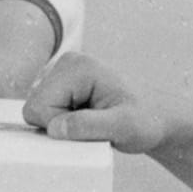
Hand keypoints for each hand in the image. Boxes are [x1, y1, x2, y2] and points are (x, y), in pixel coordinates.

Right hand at [22, 51, 172, 151]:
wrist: (159, 116)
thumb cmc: (147, 119)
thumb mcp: (124, 127)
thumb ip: (88, 126)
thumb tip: (54, 128)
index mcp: (77, 67)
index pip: (37, 108)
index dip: (57, 126)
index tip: (89, 127)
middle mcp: (67, 63)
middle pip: (33, 107)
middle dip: (58, 124)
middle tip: (92, 125)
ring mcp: (64, 72)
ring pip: (38, 110)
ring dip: (62, 123)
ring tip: (92, 120)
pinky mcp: (64, 83)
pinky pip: (46, 109)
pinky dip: (63, 120)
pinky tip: (87, 117)